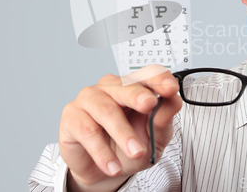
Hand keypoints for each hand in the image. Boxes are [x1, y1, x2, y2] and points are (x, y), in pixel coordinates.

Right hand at [58, 67, 181, 191]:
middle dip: (138, 95)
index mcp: (135, 87)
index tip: (170, 89)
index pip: (148, 75)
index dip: (159, 80)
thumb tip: (173, 102)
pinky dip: (102, 152)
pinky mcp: (72, 116)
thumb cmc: (129, 147)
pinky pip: (88, 131)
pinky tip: (113, 165)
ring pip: (107, 110)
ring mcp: (90, 98)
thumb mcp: (154, 138)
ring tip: (136, 152)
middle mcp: (112, 87)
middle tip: (149, 104)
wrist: (104, 170)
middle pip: (125, 85)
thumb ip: (164, 120)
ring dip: (123, 133)